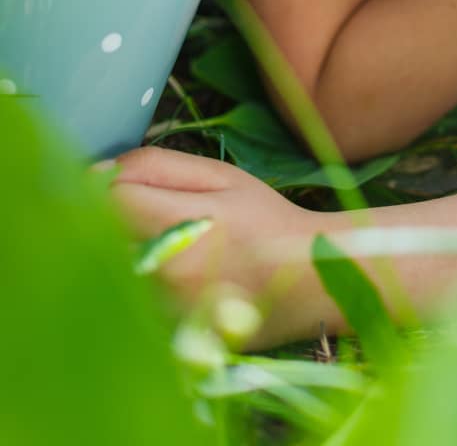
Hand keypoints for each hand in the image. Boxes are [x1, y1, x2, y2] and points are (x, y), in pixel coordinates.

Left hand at [101, 146, 329, 350]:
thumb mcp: (222, 176)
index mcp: (183, 224)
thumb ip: (158, 166)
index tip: (121, 185)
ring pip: (110, 271)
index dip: (108, 185)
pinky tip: (166, 277)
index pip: (109, 199)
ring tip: (159, 245)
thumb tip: (101, 170)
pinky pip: (126, 302)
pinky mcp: (164, 336)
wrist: (309, 280)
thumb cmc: (265, 220)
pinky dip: (134, 285)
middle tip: (140, 214)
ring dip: (121, 252)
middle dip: (109, 220)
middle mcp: (168, 273)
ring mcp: (163, 311)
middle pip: (100, 238)